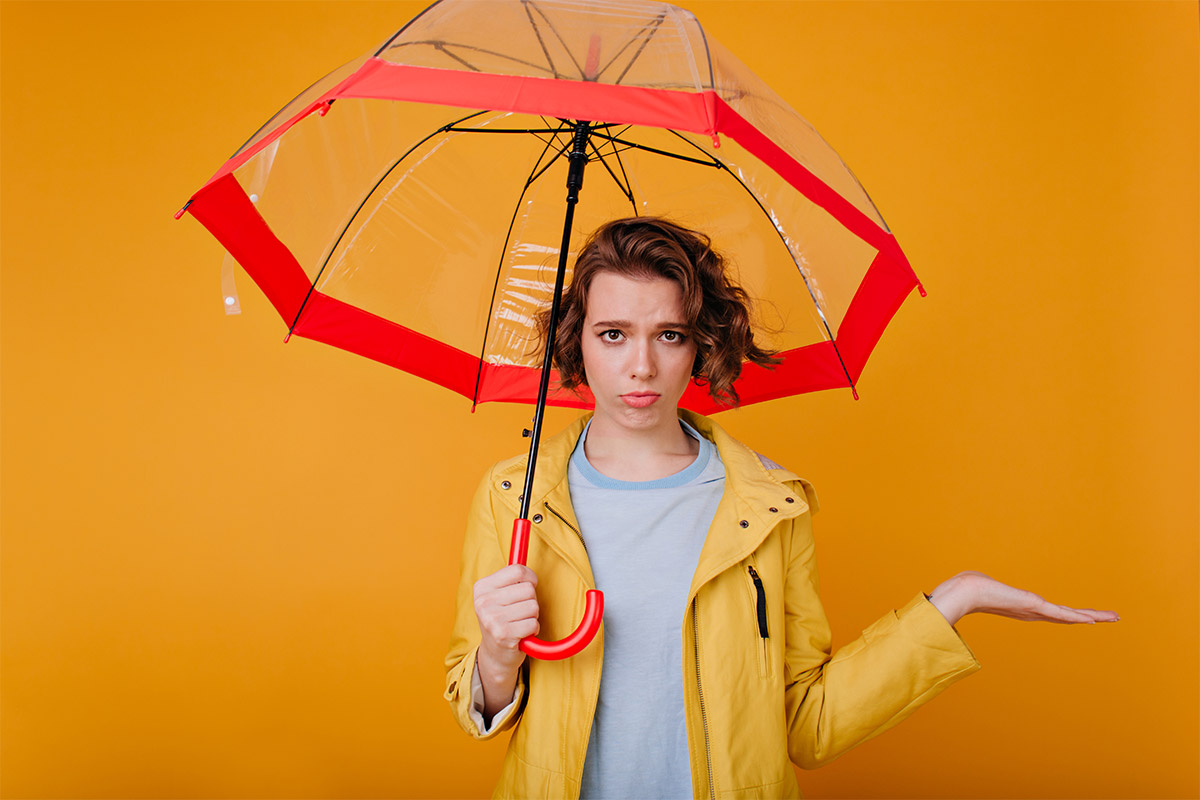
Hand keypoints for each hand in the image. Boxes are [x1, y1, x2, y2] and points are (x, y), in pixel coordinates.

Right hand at [473, 564, 539, 716]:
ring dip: (531, 617)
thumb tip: (523, 523)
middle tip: (518, 612)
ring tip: (518, 623)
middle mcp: (483, 601)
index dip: (529, 579)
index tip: (525, 588)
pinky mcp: (503, 634)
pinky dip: (532, 630)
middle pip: (529, 589)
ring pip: (533, 606)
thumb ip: (512, 571)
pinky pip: (533, 623)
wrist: (495, 655)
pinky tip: (520, 634)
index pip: (518, 570)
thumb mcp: (500, 593)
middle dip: (530, 601)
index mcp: (482, 587)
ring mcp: (492, 618)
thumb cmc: (503, 619)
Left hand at [928, 570, 1120, 626]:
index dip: (1072, 615)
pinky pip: (1061, 613)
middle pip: (1068, 616)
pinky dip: (1077, 617)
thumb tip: (978, 581)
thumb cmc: (972, 588)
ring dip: (1093, 616)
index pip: (1055, 612)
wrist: (966, 592)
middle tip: (1112, 617)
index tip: (1087, 616)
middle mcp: (1034, 612)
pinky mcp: (1033, 606)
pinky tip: (1092, 619)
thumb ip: (988, 587)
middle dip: (1090, 616)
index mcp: (1026, 608)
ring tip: (1114, 617)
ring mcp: (1035, 611)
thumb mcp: (987, 586)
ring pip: (1070, 616)